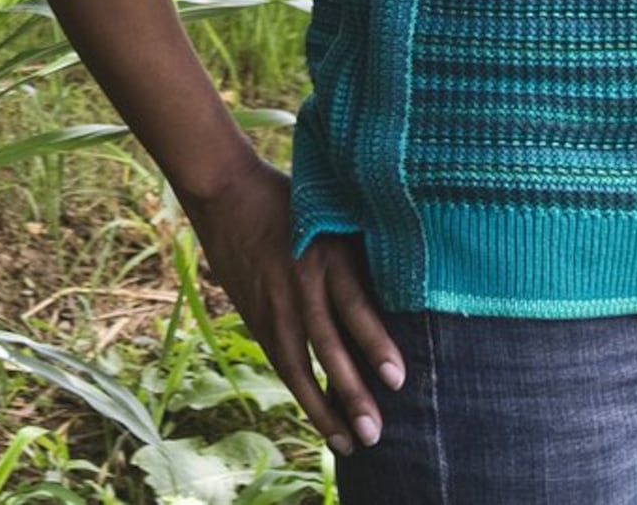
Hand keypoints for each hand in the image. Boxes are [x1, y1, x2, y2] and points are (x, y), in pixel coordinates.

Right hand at [182, 157, 404, 455]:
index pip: (354, 306)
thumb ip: (362, 252)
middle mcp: (299, 285)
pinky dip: (302, 393)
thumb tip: (409, 283)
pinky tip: (321, 420)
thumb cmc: (293, 200)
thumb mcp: (335, 216)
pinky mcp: (256, 316)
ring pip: (299, 365)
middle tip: (375, 432)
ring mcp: (274, 305)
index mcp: (325, 255)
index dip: (375, 343)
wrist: (226, 192)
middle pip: (327, 346)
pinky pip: (282, 362)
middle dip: (351, 392)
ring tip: (350, 444)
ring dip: (324, 408)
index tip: (398, 379)